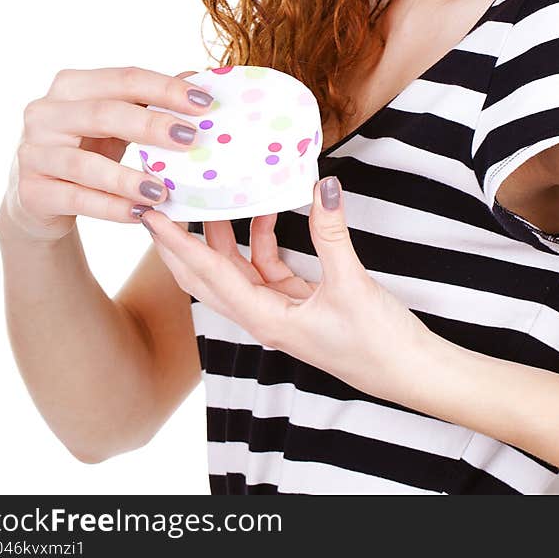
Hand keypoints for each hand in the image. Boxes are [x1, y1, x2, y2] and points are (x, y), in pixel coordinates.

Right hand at [0, 67, 211, 243]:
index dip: (166, 88)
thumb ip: (150, 101)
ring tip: (163, 190)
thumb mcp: (117, 122)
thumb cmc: (89, 148)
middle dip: (151, 126)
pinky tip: (140, 213)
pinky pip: (76, 199)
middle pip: (104, 114)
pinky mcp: (31, 191)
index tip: (205, 103)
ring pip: (85, 164)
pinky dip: (111, 207)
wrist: (40, 196)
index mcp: (72, 86)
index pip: (124, 79)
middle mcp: (45, 113)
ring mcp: (33, 153)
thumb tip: (197, 78)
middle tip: (191, 139)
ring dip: (128, 178)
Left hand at [141, 176, 434, 403]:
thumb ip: (331, 233)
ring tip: (215, 198)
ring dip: (224, 237)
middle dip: (183, 242)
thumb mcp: (351, 283)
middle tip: (166, 203)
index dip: (177, 242)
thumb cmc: (376, 341)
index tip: (150, 214)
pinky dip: (263, 241)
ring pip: (235, 270)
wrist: (408, 371)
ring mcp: (279, 312)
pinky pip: (267, 268)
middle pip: (207, 276)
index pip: (208, 274)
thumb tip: (322, 186)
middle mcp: (262, 318)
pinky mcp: (297, 304)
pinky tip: (270, 215)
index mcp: (264, 319)